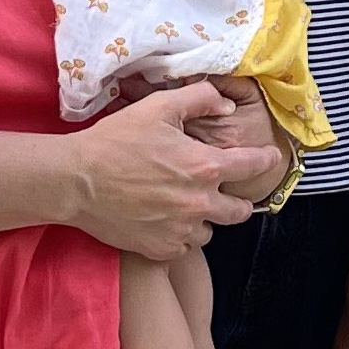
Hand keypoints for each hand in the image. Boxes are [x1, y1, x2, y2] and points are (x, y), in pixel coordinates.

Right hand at [68, 83, 281, 260]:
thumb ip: (199, 99)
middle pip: (239, 212)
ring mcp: (180, 229)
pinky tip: (164, 221)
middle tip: (224, 194)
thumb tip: (228, 106)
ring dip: (203, 220)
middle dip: (237, 203)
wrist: (77, 180)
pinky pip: (183, 247)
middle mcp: (199, 203)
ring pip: (209, 231)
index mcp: (204, 167)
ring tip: (185, 207)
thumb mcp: (158, 107)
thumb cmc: (116, 140)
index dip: (265, 160)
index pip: (252, 166)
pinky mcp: (160, 248)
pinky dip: (179, 236)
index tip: (271, 159)